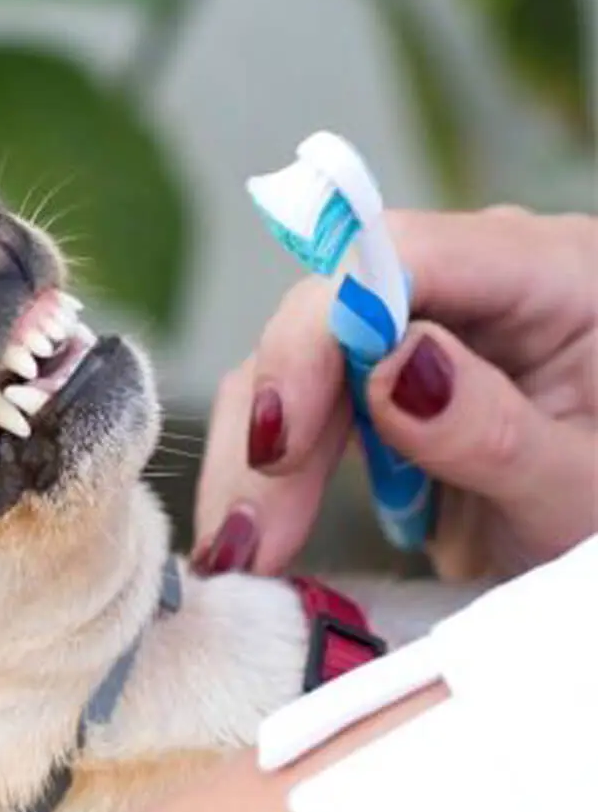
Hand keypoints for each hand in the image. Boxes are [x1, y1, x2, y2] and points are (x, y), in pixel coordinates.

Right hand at [193, 208, 597, 580]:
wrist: (590, 550)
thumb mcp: (577, 491)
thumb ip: (492, 428)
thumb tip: (392, 367)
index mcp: (552, 277)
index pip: (405, 256)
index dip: (324, 331)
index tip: (285, 439)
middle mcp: (470, 287)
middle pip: (326, 313)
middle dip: (278, 421)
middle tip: (253, 535)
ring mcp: (415, 333)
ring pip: (291, 367)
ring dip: (254, 462)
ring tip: (248, 554)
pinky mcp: (375, 385)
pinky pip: (295, 408)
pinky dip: (263, 474)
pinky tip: (258, 535)